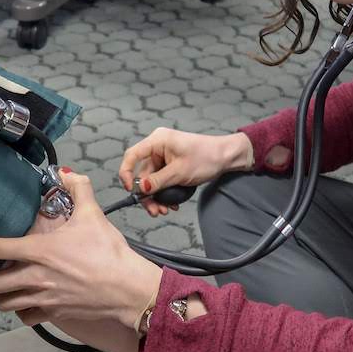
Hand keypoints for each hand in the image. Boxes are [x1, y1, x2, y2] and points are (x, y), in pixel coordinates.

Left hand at [0, 170, 162, 331]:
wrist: (129, 290)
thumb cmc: (110, 253)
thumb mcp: (93, 215)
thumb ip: (78, 189)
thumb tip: (67, 173)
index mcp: (38, 252)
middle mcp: (34, 277)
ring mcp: (42, 298)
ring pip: (2, 302)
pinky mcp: (54, 312)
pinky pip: (25, 316)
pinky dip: (17, 310)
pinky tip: (20, 300)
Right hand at [118, 128, 253, 216]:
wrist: (226, 157)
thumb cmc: (207, 157)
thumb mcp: (180, 172)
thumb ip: (158, 181)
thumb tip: (140, 189)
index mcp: (157, 141)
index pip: (132, 155)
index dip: (126, 173)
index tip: (130, 190)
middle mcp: (158, 147)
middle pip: (142, 173)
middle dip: (148, 194)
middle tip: (154, 210)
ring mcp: (165, 157)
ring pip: (152, 180)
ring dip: (157, 197)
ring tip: (164, 210)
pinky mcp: (171, 165)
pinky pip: (161, 181)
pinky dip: (165, 193)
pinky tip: (171, 204)